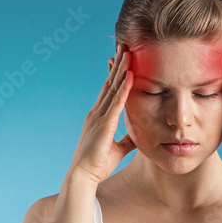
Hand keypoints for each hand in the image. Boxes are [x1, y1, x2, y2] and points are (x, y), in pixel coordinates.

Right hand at [68, 44, 135, 183]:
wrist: (83, 176)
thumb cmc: (98, 164)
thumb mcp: (118, 149)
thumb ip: (127, 140)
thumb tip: (138, 135)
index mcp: (99, 117)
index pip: (109, 91)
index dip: (115, 75)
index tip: (121, 60)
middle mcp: (97, 113)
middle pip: (110, 83)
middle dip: (118, 65)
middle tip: (125, 46)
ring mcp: (99, 117)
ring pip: (112, 88)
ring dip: (121, 70)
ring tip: (128, 52)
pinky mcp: (104, 124)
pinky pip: (116, 102)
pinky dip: (124, 88)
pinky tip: (130, 75)